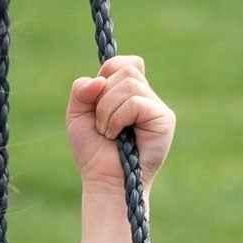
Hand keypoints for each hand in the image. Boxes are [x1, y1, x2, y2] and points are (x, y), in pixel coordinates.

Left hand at [66, 54, 174, 189]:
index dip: (106, 72)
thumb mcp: (77, 115)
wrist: (103, 179)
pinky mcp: (164, 119)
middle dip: (102, 97)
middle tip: (101, 123)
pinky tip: (117, 135)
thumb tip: (99, 79)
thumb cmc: (93, 150)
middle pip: (125, 69)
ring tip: (108, 132)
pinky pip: (135, 103)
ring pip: (128, 84)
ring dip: (106, 111)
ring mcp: (158, 107)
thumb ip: (81, 91)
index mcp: (129, 92)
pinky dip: (116, 118)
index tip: (96, 96)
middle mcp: (146, 96)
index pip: (123, 62)